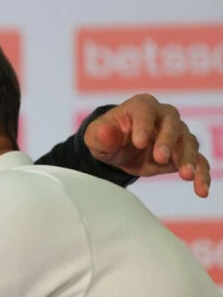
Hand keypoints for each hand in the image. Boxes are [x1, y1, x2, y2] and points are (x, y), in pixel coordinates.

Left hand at [84, 94, 210, 197]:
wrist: (117, 150)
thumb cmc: (106, 137)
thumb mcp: (95, 137)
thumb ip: (99, 134)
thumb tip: (104, 132)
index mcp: (141, 106)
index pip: (145, 112)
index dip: (143, 126)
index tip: (139, 143)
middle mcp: (163, 116)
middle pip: (172, 124)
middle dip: (167, 140)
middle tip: (160, 158)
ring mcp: (176, 134)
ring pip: (188, 142)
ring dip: (189, 158)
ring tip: (186, 175)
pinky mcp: (182, 153)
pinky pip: (198, 161)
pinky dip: (201, 174)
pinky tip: (201, 190)